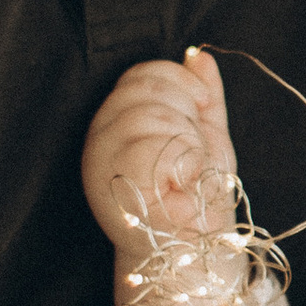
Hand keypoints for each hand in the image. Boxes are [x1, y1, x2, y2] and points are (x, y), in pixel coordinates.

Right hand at [83, 47, 235, 305]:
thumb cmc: (198, 195)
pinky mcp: (112, 191)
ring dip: (186, 145)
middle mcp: (99, 138)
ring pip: (149, 119)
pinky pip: (151, 151)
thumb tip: (198, 55)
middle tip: (193, 154)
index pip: (139, 74)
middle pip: (145, 93)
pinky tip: (180, 186)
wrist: (198, 249)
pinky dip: (180, 165)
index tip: (201, 107)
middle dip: (186, 118)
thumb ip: (201, 95)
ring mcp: (100, 166)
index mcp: (116, 120)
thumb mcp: (206, 136)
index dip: (179, 82)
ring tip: (186, 175)